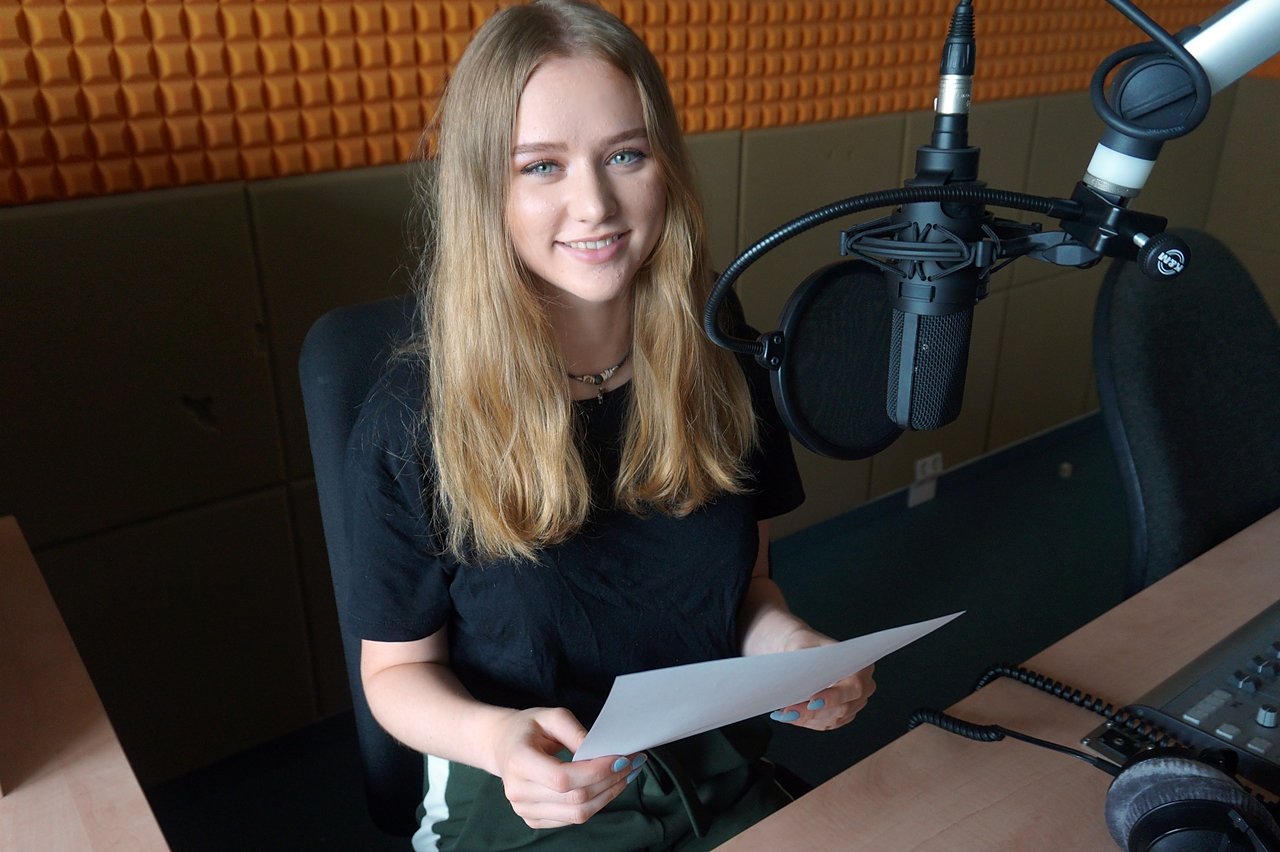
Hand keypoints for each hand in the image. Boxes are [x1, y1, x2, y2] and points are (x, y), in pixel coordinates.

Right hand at [490, 706, 645, 828]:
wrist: (502, 746)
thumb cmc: (528, 728)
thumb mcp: (550, 716)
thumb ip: (575, 732)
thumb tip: (600, 751)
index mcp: (518, 761)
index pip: (562, 778)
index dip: (596, 772)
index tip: (621, 758)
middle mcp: (518, 791)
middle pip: (574, 799)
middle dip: (610, 782)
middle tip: (633, 764)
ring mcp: (524, 810)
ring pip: (577, 815)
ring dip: (608, 796)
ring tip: (626, 776)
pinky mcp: (533, 820)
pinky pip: (572, 820)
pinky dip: (595, 804)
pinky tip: (608, 787)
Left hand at [769, 629, 875, 731]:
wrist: (799, 650)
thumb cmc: (803, 644)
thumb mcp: (802, 646)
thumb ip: (805, 664)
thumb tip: (802, 684)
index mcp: (860, 664)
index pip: (854, 686)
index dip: (834, 697)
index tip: (812, 702)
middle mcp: (863, 686)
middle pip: (842, 708)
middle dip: (813, 712)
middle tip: (788, 712)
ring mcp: (853, 703)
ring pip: (831, 719)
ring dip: (806, 719)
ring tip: (784, 713)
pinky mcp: (840, 715)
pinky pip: (824, 724)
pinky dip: (805, 721)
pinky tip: (790, 716)